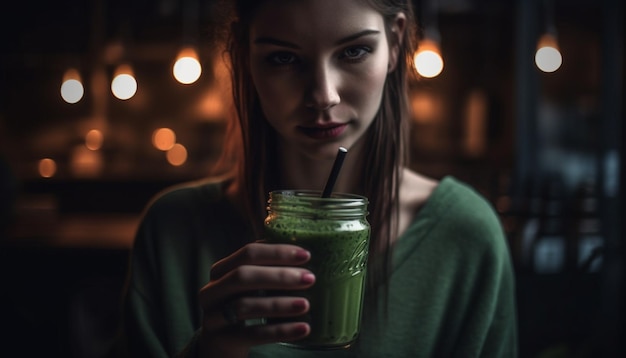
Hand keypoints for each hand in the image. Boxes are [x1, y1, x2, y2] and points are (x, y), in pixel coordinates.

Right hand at [197, 242, 314, 356]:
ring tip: (306, 304)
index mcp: (221, 270)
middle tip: (309, 278)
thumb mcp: (248, 287)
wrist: (219, 346)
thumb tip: (306, 255)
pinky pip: (253, 334)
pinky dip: (280, 331)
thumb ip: (267, 271)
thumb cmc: (241, 308)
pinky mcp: (221, 340)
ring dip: (279, 304)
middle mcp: (212, 291)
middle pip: (242, 276)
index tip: (306, 255)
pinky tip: (303, 328)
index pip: (248, 253)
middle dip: (279, 276)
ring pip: (244, 306)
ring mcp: (213, 316)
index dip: (277, 252)